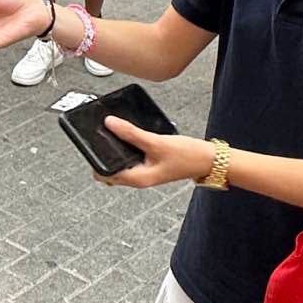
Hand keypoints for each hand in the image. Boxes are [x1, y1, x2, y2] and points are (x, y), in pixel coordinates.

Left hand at [99, 118, 214, 188]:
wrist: (210, 159)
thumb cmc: (188, 155)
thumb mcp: (157, 142)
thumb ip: (132, 134)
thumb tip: (109, 123)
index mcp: (137, 179)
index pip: (104, 173)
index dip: (95, 159)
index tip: (91, 141)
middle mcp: (138, 178)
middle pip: (109, 168)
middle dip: (102, 152)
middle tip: (99, 133)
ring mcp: (144, 171)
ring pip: (120, 161)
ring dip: (114, 148)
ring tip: (112, 129)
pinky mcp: (149, 163)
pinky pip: (131, 155)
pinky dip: (126, 146)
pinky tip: (128, 132)